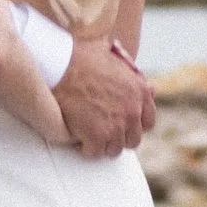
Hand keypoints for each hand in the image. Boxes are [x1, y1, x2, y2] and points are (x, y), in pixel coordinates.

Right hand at [56, 37, 153, 158]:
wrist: (58, 66)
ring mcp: (116, 126)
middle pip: (132, 139)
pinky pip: (94, 152)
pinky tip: (78, 138)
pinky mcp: (96, 136)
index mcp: (139, 91)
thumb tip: (131, 68)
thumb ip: (125, 67)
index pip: (148, 121)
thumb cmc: (79, 57)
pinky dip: (85, 148)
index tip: (123, 124)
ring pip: (114, 149)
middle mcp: (132, 110)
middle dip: (118, 136)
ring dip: (102, 144)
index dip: (134, 124)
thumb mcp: (109, 54)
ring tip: (88, 134)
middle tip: (103, 130)